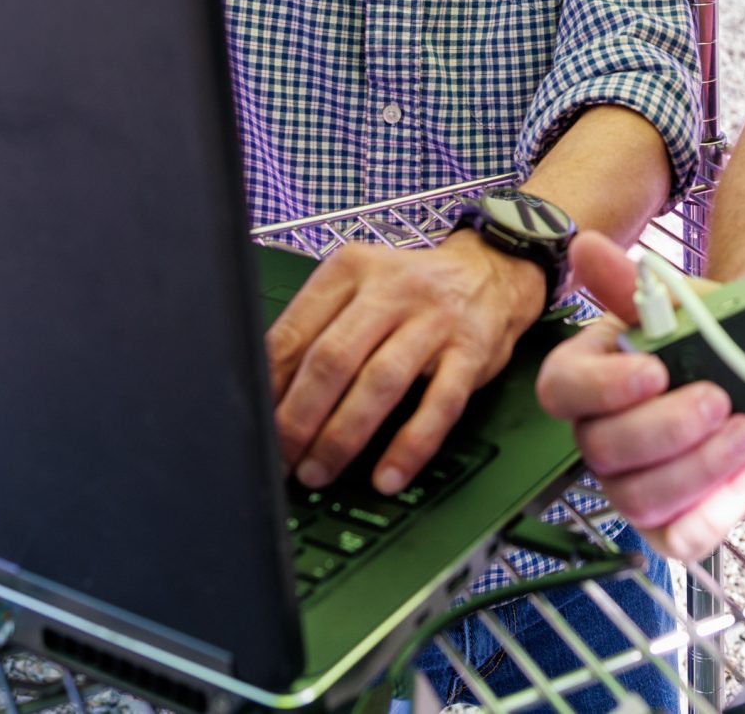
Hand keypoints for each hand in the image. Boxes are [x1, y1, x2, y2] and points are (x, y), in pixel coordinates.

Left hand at [266, 232, 547, 493]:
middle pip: (333, 358)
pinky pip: (439, 406)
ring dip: (343, 436)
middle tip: (282, 458)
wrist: (490, 272)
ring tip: (320, 471)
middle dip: (299, 418)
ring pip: (380, 383)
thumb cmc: (412, 290)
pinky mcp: (471, 353)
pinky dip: (410, 446)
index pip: (295, 332)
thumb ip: (317, 330)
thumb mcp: (359, 288)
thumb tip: (268, 394)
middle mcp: (392, 290)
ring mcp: (435, 321)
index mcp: (350, 270)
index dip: (269, 387)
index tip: (254, 426)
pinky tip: (388, 476)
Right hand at [535, 233, 744, 560]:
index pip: (561, 389)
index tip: (655, 371)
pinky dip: (714, 515)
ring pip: (637, 501)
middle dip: (666, 429)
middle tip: (721, 399)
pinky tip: (744, 480)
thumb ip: (634, 284)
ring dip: (697, 469)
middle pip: (602, 450)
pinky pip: (678, 541)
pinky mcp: (672, 522)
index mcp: (591, 375)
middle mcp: (601, 434)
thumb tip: (585, 246)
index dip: (602, 387)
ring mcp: (632, 484)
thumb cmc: (714, 339)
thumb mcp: (684, 305)